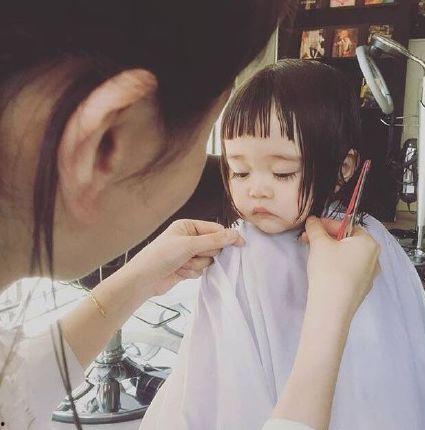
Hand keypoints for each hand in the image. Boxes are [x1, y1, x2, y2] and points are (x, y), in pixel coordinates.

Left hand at [126, 219, 244, 296]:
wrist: (143, 280)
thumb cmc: (162, 256)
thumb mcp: (189, 245)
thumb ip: (214, 240)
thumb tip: (235, 234)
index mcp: (188, 226)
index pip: (215, 230)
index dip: (227, 238)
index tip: (241, 245)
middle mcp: (188, 238)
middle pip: (213, 246)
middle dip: (204, 254)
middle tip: (192, 255)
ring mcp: (187, 254)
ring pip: (207, 260)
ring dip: (196, 265)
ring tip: (181, 265)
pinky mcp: (186, 267)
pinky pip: (200, 270)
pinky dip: (192, 273)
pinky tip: (179, 272)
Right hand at [303, 216, 379, 321]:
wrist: (332, 307)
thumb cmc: (329, 270)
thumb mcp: (318, 243)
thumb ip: (315, 227)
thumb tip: (313, 220)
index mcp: (368, 242)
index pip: (346, 225)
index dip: (326, 224)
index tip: (311, 227)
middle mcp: (374, 257)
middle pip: (347, 240)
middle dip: (327, 238)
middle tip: (309, 241)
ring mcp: (370, 274)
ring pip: (348, 255)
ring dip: (330, 251)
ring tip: (314, 255)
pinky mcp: (362, 288)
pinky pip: (349, 270)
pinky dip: (336, 266)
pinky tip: (324, 271)